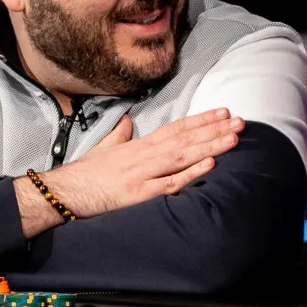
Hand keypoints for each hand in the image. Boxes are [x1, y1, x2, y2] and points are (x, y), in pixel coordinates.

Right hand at [43, 108, 243, 218]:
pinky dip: (190, 173)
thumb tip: (127, 121)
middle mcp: (144, 155)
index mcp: (138, 145)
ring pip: (182, 156)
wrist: (66, 191)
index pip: (175, 128)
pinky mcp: (138, 193)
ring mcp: (142, 173)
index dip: (200, 120)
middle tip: (240, 122)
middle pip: (185, 139)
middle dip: (214, 130)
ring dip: (209, 146)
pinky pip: (169, 183)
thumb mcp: (103, 148)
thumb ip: (119, 135)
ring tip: (233, 138)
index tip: (222, 112)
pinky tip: (209, 165)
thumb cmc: (85, 173)